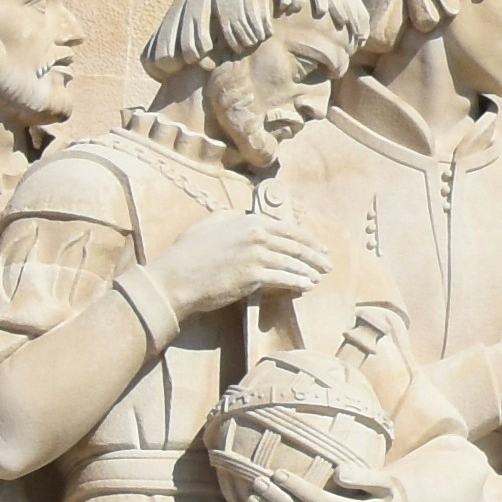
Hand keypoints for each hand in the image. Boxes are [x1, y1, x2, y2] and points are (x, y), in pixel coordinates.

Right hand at [155, 210, 324, 317]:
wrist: (173, 278)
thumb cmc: (187, 253)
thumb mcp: (209, 224)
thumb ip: (230, 217)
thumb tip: (242, 215)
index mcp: (248, 221)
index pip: (287, 228)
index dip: (307, 239)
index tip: (319, 247)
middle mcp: (255, 235)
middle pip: (295, 245)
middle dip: (314, 255)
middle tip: (327, 264)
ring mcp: (255, 255)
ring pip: (292, 262)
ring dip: (309, 270)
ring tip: (319, 277)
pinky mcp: (253, 276)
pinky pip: (283, 278)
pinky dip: (298, 282)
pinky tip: (307, 286)